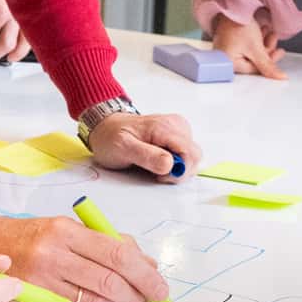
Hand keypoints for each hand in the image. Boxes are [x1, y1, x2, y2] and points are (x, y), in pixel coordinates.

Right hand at [0, 213, 170, 301]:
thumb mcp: (69, 229)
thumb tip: (147, 264)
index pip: (117, 253)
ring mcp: (43, 280)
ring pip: (95, 301)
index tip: (161, 287)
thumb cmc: (34, 237)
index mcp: (67, 231)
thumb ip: (108, 242)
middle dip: (139, 295)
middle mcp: (54, 254)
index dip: (145, 274)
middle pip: (110, 280)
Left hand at [84, 109, 199, 181]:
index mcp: (164, 127)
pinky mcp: (176, 136)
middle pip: (195, 155)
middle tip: (156, 174)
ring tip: (154, 166)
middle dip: (179, 171)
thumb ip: (146, 156)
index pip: (190, 153)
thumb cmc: (112, 137)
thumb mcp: (122, 148)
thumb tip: (170, 164)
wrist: (106, 128)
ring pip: (191, 156)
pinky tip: (158, 162)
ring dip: (176, 168)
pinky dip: (175, 163)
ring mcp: (177, 129)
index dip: (180, 170)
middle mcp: (175, 125)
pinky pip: (185, 154)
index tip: (161, 176)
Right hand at [210, 15, 286, 79]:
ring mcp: (227, 49)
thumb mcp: (256, 48)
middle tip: (274, 39)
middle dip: (266, 50)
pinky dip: (256, 39)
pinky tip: (262, 30)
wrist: (232, 4)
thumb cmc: (237, 24)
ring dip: (263, 42)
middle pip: (253, 61)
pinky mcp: (230, 41)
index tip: (279, 52)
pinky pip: (246, 45)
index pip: (254, 69)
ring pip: (252, 52)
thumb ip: (268, 66)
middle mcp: (225, 59)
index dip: (269, 61)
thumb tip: (279, 78)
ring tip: (269, 31)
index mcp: (229, 64)